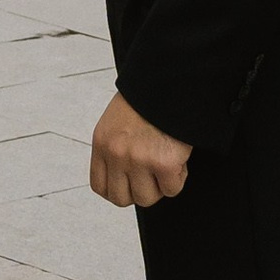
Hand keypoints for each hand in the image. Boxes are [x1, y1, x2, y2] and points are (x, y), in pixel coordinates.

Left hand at [89, 91, 193, 207]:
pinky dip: (179, 177)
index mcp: (102, 143)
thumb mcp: (117, 122)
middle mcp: (116, 154)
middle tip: (153, 174)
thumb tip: (123, 178)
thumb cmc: (148, 99)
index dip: (119, 189)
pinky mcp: (164, 163)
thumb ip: (115, 148)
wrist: (169, 80)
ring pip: (147, 198)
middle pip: (122, 199)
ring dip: (160, 185)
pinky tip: (178, 157)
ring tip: (166, 162)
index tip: (132, 183)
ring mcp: (138, 160)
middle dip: (140, 191)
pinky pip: (172, 189)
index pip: (101, 187)